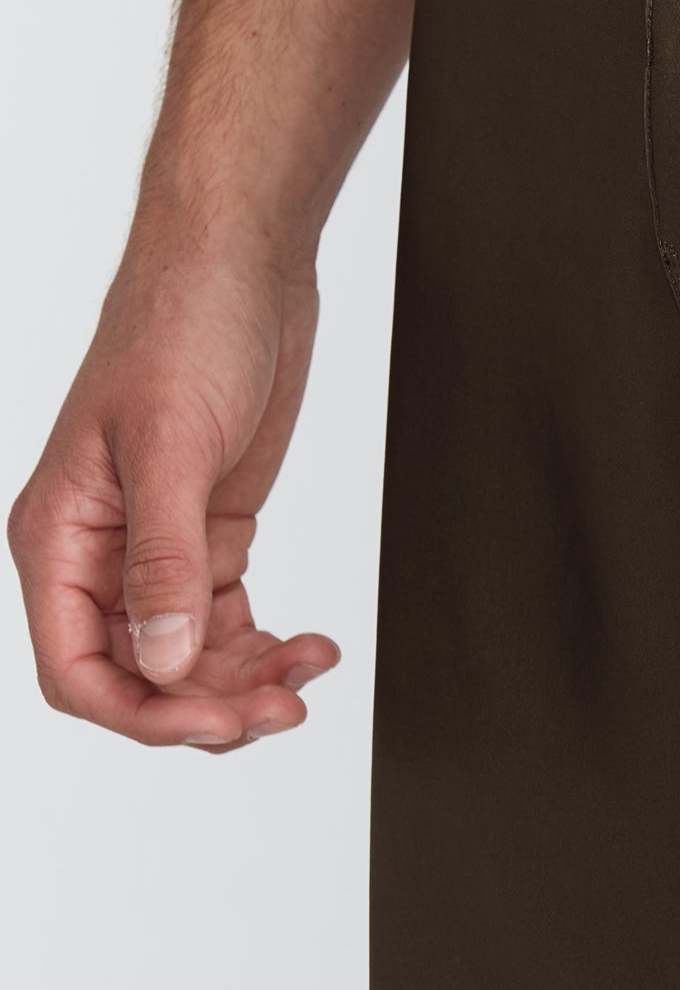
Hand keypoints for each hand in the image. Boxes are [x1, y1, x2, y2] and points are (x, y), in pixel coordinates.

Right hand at [10, 230, 338, 749]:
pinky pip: (226, 620)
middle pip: (140, 677)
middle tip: (283, 708)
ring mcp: (156, 547)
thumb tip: (166, 661)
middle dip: (209, 705)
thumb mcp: (172, 447)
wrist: (240, 267)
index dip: (144, 714)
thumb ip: (165, 560)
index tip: (216, 722)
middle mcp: (100, 553)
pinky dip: (267, 644)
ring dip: (246, 681)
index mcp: (58, 537)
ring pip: (188, 659)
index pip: (77, 670)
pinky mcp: (209, 534)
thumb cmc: (182, 328)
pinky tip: (311, 645)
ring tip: (307, 672)